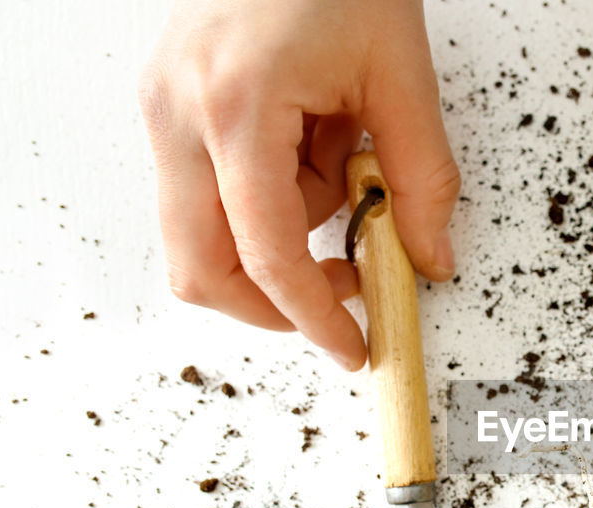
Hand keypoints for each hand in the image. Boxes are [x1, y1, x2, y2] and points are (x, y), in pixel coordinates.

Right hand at [139, 0, 459, 370]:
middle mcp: (181, 114)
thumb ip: (422, 181)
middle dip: (275, 301)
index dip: (313, 316)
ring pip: (203, 235)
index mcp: (237, 104)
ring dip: (278, 237)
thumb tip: (428, 259)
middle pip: (202, 268)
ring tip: (337, 167)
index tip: (351, 346)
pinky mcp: (171, 108)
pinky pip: (210, 193)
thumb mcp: (401, 76)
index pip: (266, 255)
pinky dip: (265, 201)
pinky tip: (307, 149)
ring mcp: (165, 110)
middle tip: (347, 284)